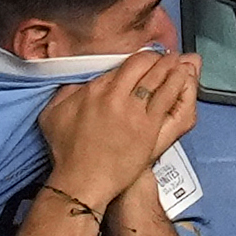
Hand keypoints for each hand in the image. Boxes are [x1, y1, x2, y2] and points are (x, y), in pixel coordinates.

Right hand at [38, 51, 200, 209]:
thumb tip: (78, 84)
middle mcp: (115, 96)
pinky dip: (176, 84)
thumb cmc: (67, 153)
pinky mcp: (148, 127)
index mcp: (93, 90)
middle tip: (163, 54)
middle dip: (155, 56)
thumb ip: (65, 92)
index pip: (120, 65)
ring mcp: (134, 111)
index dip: (134, 59)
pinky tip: (182, 77)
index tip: (140, 59)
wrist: (83, 180)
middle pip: (141, 65)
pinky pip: (168, 98)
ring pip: (158, 78)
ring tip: (176, 61)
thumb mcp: (52, 115)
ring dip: (170, 66)